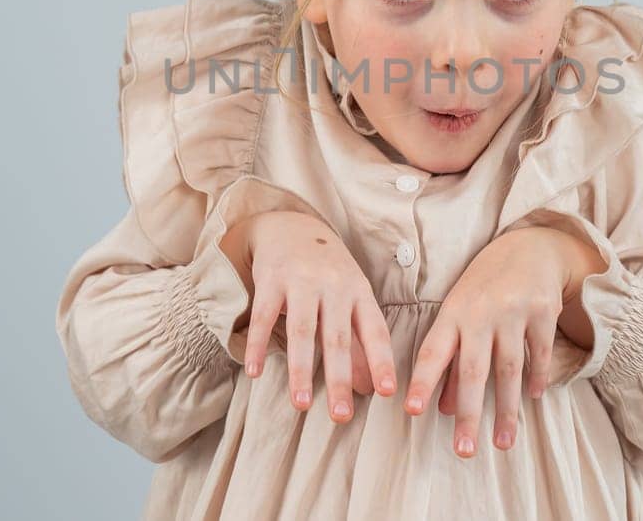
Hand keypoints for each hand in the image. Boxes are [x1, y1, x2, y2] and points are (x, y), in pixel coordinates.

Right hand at [220, 210, 398, 422]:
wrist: (292, 226)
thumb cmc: (329, 272)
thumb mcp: (350, 298)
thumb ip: (360, 342)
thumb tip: (371, 389)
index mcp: (359, 292)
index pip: (375, 331)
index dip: (381, 361)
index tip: (387, 392)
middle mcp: (334, 286)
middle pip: (338, 338)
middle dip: (339, 379)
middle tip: (341, 416)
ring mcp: (302, 281)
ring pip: (303, 331)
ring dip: (301, 370)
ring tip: (301, 405)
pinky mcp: (271, 280)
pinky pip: (265, 317)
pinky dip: (260, 346)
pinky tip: (255, 373)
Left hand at [402, 223, 604, 457]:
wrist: (528, 247)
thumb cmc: (485, 287)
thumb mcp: (461, 313)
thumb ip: (451, 359)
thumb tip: (443, 407)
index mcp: (453, 313)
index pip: (433, 352)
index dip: (423, 382)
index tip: (412, 411)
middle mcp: (481, 313)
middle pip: (472, 370)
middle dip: (467, 413)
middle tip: (463, 450)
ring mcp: (513, 311)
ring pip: (508, 369)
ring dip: (505, 410)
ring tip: (501, 442)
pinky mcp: (542, 311)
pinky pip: (538, 353)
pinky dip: (536, 378)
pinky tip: (532, 400)